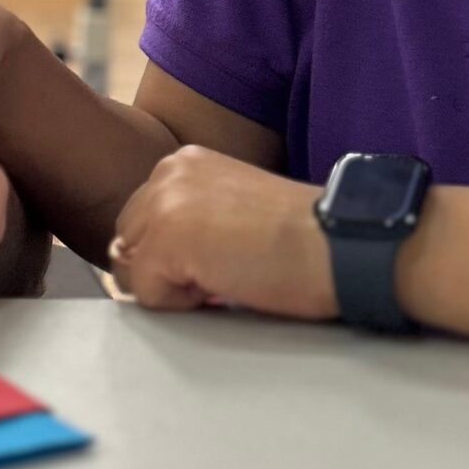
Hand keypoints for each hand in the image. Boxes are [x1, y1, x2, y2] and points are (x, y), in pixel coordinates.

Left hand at [109, 147, 333, 318]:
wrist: (340, 243)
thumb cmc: (302, 237)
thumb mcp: (232, 210)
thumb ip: (189, 220)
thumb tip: (148, 266)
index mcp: (184, 162)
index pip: (142, 222)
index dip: (176, 255)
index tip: (224, 254)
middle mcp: (167, 173)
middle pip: (128, 244)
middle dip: (165, 270)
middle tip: (225, 269)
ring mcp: (162, 205)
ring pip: (133, 271)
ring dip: (174, 286)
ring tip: (227, 273)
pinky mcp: (165, 242)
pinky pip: (148, 296)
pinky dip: (184, 305)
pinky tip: (226, 284)